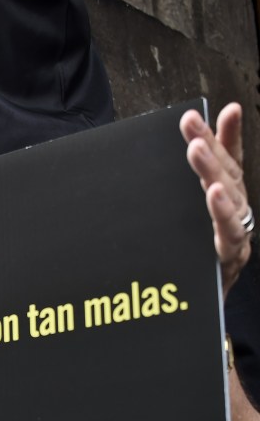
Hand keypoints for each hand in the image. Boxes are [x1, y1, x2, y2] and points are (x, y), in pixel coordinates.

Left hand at [180, 103, 251, 298]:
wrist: (197, 312)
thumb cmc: (194, 262)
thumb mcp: (186, 223)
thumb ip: (190, 190)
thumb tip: (184, 156)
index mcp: (226, 201)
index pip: (230, 162)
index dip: (229, 135)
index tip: (225, 108)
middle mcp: (236, 214)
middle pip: (226, 175)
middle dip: (209, 146)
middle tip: (190, 125)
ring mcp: (236, 236)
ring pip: (228, 201)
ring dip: (212, 172)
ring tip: (198, 149)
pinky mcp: (228, 260)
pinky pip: (228, 234)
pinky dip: (222, 213)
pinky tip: (214, 194)